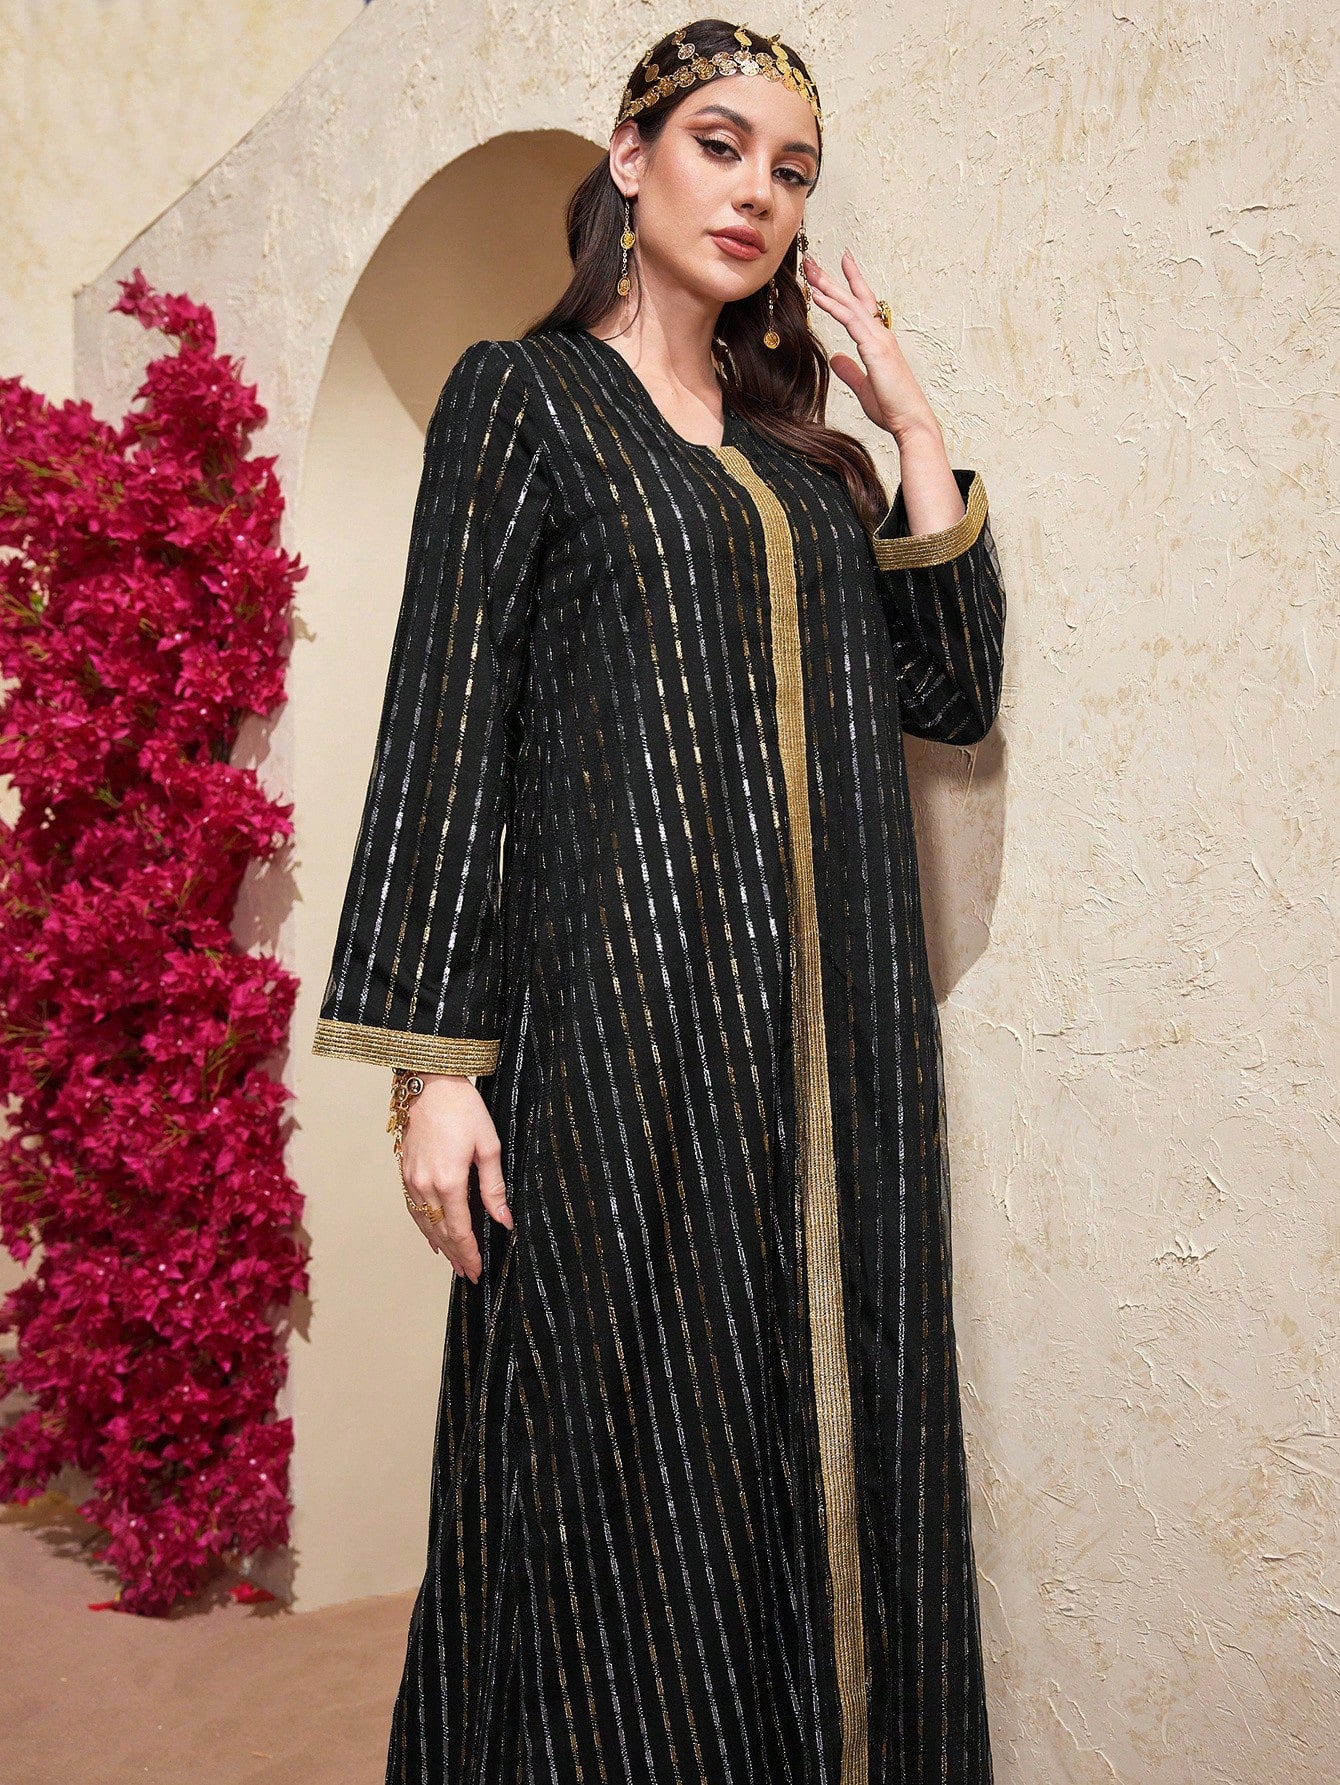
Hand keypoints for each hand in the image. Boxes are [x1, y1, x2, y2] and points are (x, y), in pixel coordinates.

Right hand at [400, 1074, 513, 1281]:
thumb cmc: (463, 1108)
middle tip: (470, 1274)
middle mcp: (425, 1185)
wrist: (430, 1082)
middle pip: (440, 1232)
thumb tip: (504, 1219)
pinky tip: (432, 1237)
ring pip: (424, 1223)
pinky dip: (423, 1227)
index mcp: (449, 1181)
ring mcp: (411, 1179)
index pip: (460, 1229)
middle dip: (457, 1255)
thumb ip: (494, 1187)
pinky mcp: (405, 1170)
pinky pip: (413, 1208)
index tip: (478, 1270)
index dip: (470, 1252)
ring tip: (454, 1262)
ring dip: (440, 1245)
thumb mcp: (488, 1146)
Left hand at [800, 246, 941, 444]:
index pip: (864, 304)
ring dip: (828, 285)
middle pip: (854, 298)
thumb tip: (836, 359)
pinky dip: (833, 306)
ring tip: (810, 270)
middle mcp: (880, 334)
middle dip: (832, 278)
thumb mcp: (864, 387)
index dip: (852, 282)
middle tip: (813, 261)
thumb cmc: (893, 408)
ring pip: (850, 304)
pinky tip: (817, 296)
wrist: (910, 421)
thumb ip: (850, 371)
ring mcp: (879, 339)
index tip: (842, 263)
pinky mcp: (875, 349)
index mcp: (879, 341)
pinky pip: (850, 321)